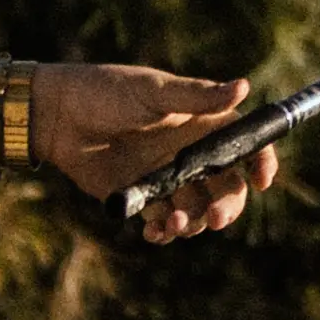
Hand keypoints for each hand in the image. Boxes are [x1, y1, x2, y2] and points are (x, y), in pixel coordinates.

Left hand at [30, 59, 283, 242]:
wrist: (57, 116)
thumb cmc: (106, 91)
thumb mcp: (153, 92)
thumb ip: (197, 97)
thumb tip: (244, 86)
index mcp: (202, 122)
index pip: (245, 144)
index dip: (261, 161)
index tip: (263, 180)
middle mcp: (191, 152)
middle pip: (227, 187)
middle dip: (227, 206)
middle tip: (215, 218)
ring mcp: (168, 177)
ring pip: (197, 210)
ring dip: (192, 223)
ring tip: (170, 222)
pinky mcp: (142, 196)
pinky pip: (164, 222)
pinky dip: (165, 232)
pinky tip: (154, 232)